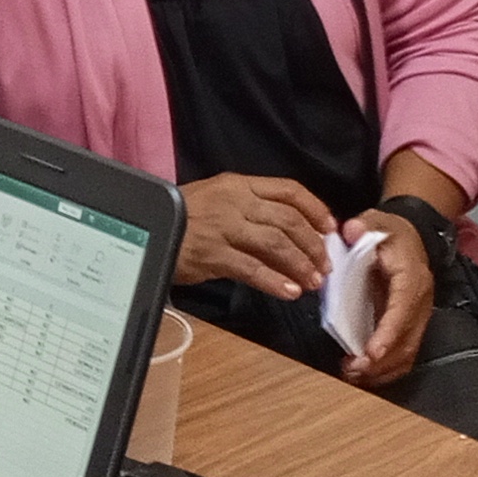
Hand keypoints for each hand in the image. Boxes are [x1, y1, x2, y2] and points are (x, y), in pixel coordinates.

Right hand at [180, 172, 335, 300]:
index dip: (315, 209)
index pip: (289, 190)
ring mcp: (224, 228)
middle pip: (288, 220)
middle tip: (324, 265)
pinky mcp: (213, 254)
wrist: (147, 226)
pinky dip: (275, 281)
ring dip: (300, 264)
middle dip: (313, 245)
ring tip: (312, 282)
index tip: (330, 228)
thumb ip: (250, 210)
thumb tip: (289, 232)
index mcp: (238, 184)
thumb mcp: (216, 200)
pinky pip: (252, 268)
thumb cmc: (182, 217)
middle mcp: (235, 202)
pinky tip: (289, 292)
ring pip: (276, 244)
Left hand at [339, 209, 433, 386]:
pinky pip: (404, 354)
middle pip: (407, 339)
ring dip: (382, 369)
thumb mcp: (376, 221)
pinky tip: (364, 374)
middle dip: (381, 360)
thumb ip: (363, 225)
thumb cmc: (391, 234)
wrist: (412, 238)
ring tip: (352, 374)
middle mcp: (420, 301)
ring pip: (407, 352)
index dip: (388, 333)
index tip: (371, 353)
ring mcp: (418, 316)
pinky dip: (386, 369)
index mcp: (411, 277)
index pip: (402, 309)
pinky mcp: (411, 326)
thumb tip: (350, 231)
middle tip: (352, 369)